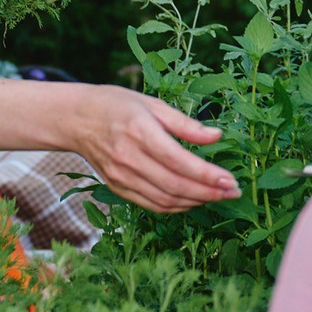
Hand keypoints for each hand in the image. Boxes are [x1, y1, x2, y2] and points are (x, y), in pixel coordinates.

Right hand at [72, 87, 237, 211]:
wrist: (77, 119)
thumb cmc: (118, 105)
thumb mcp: (152, 104)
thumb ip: (185, 124)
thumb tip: (216, 137)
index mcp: (139, 131)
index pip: (178, 161)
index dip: (207, 175)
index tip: (230, 180)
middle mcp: (128, 158)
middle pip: (174, 185)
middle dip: (208, 192)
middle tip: (233, 191)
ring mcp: (121, 177)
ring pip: (164, 200)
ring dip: (195, 202)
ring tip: (218, 196)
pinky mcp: (118, 188)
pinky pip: (151, 205)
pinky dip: (176, 207)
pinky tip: (193, 201)